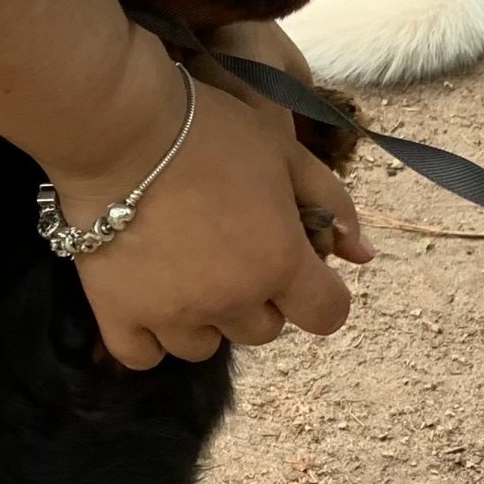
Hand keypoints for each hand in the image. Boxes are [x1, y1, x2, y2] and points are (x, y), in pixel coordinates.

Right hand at [0, 0, 368, 370]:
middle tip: (231, 253)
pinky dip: (149, 338)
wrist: (119, 128)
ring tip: (184, 276)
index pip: (327, 315)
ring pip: (203, 346)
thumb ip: (331, 204)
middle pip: (262, 330)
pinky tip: (147, 304)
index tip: (299, 269)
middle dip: (257, 297)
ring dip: (204, 319)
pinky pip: (142, 355)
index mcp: (281, 262)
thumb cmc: (207, 129)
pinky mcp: (118, 314)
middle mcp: (231, 300)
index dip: (319, 293)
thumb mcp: (284, 152)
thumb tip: (366, 254)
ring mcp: (172, 314)